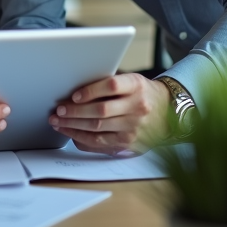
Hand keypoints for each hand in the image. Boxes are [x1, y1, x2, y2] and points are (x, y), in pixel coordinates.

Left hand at [48, 73, 170, 153]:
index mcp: (137, 86)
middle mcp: (137, 107)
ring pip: (98, 128)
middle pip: (101, 110)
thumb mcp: (131, 82)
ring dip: (74, 126)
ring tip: (58, 122)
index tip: (74, 95)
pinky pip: (101, 143)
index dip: (91, 91)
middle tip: (59, 110)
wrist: (168, 113)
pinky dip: (82, 138)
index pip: (111, 86)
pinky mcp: (130, 144)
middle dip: (75, 111)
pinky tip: (70, 133)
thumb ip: (108, 85)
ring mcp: (134, 128)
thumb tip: (75, 91)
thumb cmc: (142, 94)